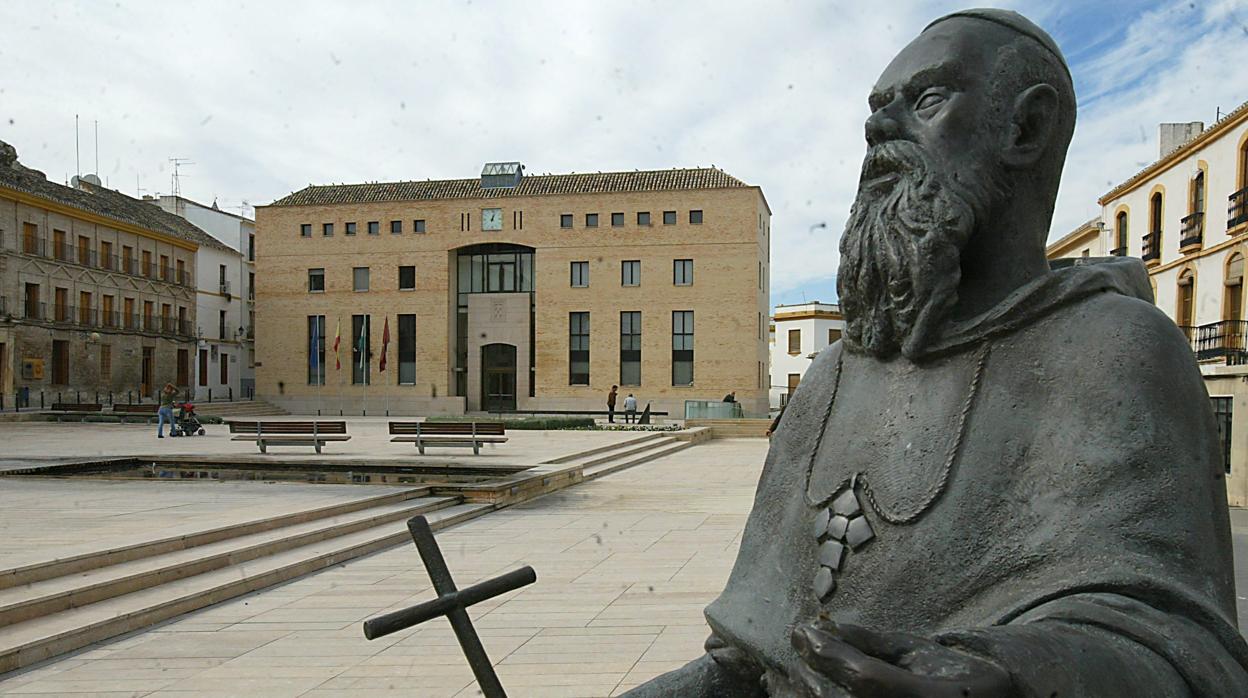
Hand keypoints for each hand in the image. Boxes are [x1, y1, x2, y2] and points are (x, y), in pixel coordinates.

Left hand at [791, 620, 1013, 697]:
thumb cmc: (956, 678)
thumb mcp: (921, 653)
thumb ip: (875, 643)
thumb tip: (830, 627)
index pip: (866, 677)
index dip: (830, 653)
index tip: (803, 630)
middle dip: (811, 670)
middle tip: (798, 643)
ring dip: (804, 690)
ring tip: (791, 670)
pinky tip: (800, 689)